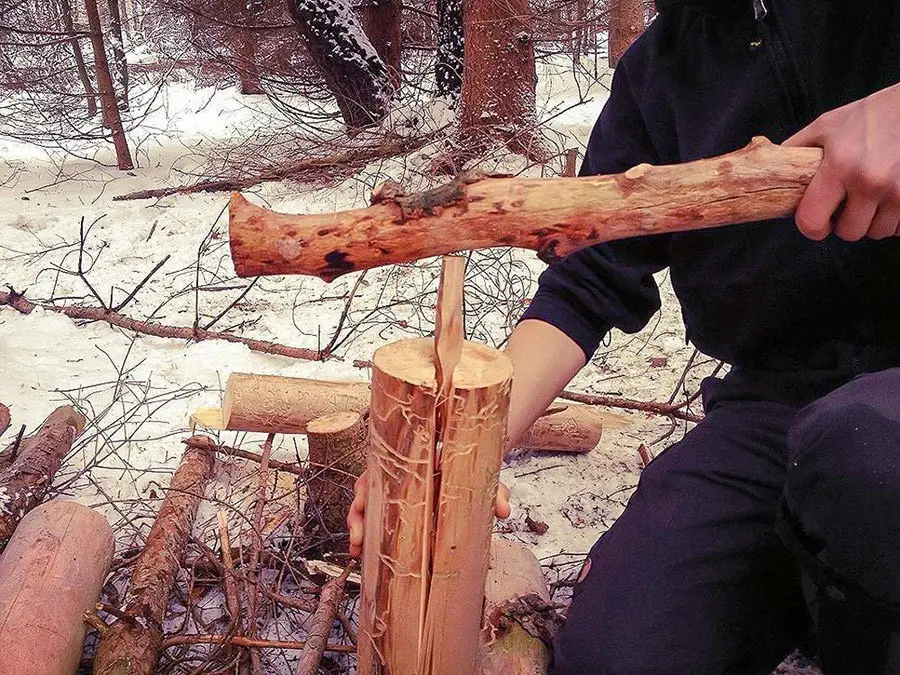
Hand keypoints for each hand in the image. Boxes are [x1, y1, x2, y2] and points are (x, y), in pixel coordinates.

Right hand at [347, 470, 511, 556]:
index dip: (376, 483)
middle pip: (370, 483)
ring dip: (357, 521)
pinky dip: (363, 530)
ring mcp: (393, 485)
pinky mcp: (392, 501)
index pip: (393, 465)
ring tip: (357, 544)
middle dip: (360, 508)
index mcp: (419, 459)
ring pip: (365, 498)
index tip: (367, 501)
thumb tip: (504, 511)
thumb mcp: (484, 480)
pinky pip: (371, 512)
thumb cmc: (473, 471)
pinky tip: (359, 551)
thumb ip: (495, 493)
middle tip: (360, 532)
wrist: (469, 464)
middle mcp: (400, 470)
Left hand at [784, 82, 899, 240]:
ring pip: (877, 232)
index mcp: (840, 165)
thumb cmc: (875, 114)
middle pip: (849, 232)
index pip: (812, 221)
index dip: (812, 227)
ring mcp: (899, 191)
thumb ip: (799, 148)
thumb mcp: (829, 125)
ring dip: (874, 220)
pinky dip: (897, 218)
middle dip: (847, 222)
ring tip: (874, 195)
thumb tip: (771, 166)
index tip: (818, 222)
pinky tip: (892, 197)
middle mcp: (869, 180)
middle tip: (850, 203)